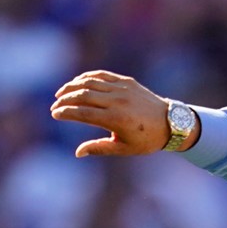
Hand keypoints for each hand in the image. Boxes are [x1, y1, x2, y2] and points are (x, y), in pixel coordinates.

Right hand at [50, 70, 181, 157]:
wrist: (171, 123)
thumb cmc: (147, 139)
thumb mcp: (124, 149)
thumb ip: (99, 148)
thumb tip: (78, 152)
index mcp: (116, 120)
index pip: (82, 113)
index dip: (65, 113)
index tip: (55, 115)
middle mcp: (118, 102)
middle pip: (82, 95)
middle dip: (64, 100)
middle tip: (55, 107)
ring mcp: (123, 89)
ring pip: (89, 82)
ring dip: (71, 87)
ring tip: (61, 94)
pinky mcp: (127, 81)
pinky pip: (101, 75)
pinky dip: (86, 77)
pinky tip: (77, 83)